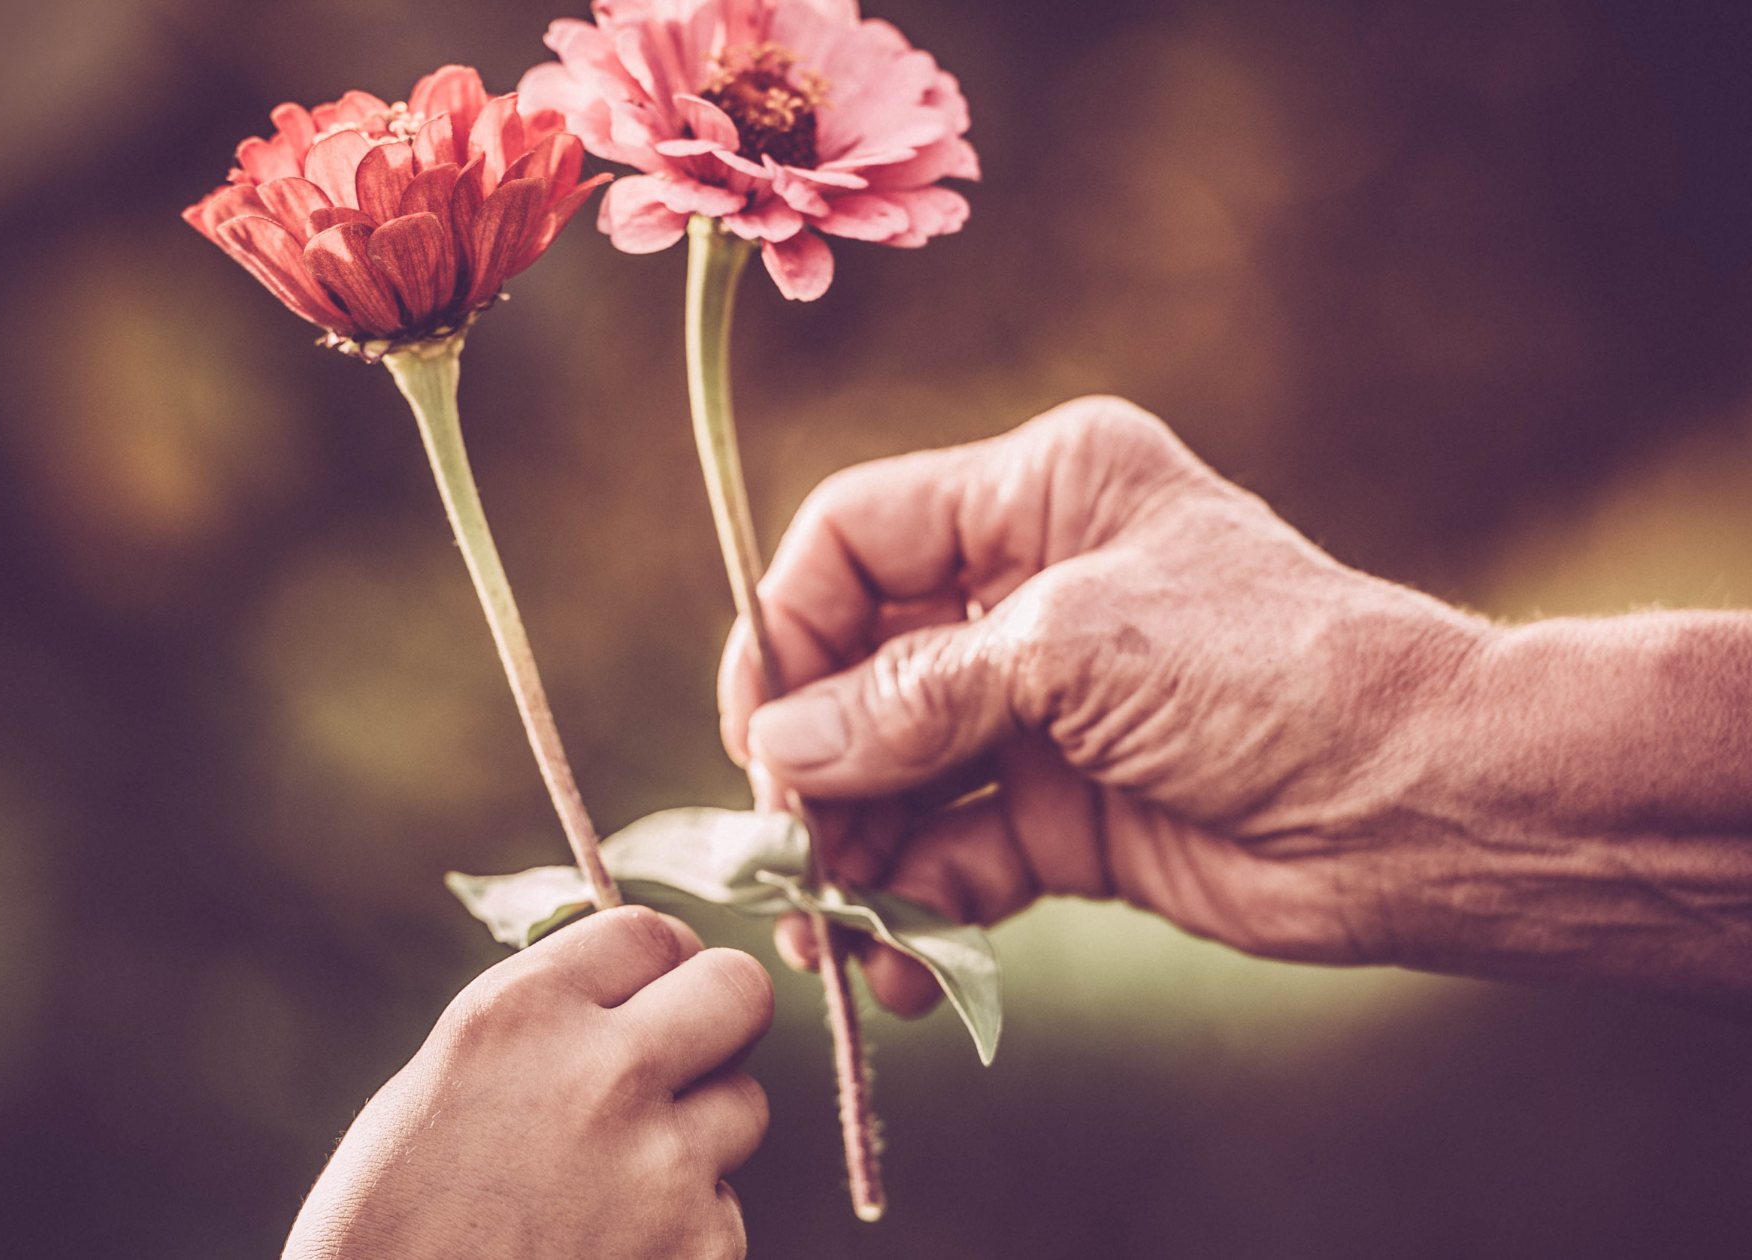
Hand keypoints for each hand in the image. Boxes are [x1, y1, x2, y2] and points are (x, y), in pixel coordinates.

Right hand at [283, 906, 772, 1259]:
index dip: (657, 965)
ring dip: (699, 1133)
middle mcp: (605, 1073)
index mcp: (521, 1013)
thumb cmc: (388, 1225)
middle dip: (717, 1018)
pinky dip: (685, 1229)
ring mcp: (664, 1166)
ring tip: (616, 1183)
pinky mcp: (703, 1250)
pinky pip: (725, 1209)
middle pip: (738, 988)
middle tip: (683, 1059)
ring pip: (745, 1105)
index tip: (649, 994)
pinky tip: (611, 1252)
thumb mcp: (441, 1082)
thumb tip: (626, 994)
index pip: (649, 931)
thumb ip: (539, 1026)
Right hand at [720, 396, 1499, 1013]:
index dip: (789, 624)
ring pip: (892, 774)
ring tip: (826, 930)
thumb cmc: (1272, 675)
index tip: (758, 730)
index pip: (857, 538)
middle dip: (810, 760)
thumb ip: (914, 698)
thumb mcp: (1075, 652)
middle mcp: (1025, 593)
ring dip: (850, 851)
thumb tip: (780, 757)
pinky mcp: (1060, 816)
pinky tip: (897, 965)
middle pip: (857, 667)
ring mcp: (1040, 712)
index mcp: (1038, 496)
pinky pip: (949, 858)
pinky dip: (913, 908)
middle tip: (778, 851)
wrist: (1425, 809)